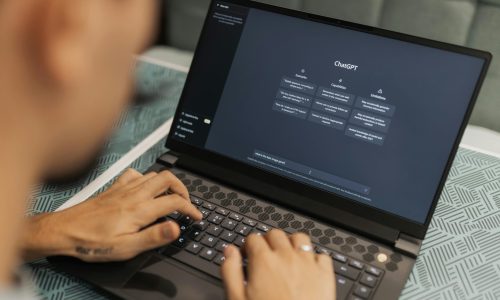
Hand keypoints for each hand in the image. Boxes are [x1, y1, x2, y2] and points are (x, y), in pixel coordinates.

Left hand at [22, 169, 201, 261]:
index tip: (196, 217)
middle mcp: (134, 195)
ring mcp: (124, 188)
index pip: (175, 202)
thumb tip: (176, 228)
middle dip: (183, 189)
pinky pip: (136, 174)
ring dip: (168, 183)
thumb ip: (154, 237)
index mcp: (140, 210)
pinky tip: (145, 188)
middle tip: (186, 203)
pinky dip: (147, 178)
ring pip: (154, 174)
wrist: (64, 231)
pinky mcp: (115, 187)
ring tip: (171, 197)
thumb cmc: (92, 242)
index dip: (191, 209)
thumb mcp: (126, 248)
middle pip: (168, 179)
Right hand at [221, 230, 335, 299]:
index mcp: (263, 261)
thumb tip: (229, 252)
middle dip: (268, 241)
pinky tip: (308, 268)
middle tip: (265, 256)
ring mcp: (308, 264)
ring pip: (300, 238)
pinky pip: (322, 255)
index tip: (247, 255)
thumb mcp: (237, 299)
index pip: (253, 238)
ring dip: (291, 243)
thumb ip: (231, 271)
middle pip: (275, 234)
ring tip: (287, 256)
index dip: (248, 246)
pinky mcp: (325, 275)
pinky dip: (314, 258)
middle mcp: (286, 257)